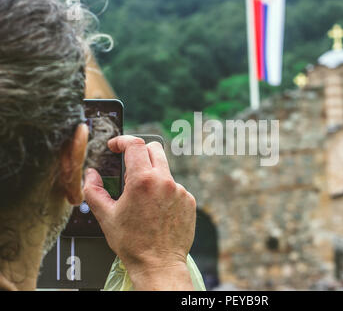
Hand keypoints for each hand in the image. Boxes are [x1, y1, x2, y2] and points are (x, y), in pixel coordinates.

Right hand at [83, 135, 195, 289]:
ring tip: (143, 200)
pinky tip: (157, 210)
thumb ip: (93, 191)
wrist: (159, 265)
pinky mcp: (189, 201)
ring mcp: (180, 191)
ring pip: (165, 171)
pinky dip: (164, 192)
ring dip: (152, 177)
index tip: (116, 146)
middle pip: (154, 149)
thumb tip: (91, 175)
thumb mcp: (106, 216)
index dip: (122, 140)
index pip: (135, 144)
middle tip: (129, 165)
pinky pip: (175, 188)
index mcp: (142, 181)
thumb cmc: (132, 243)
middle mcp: (164, 182)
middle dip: (140, 152)